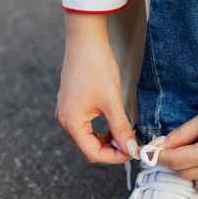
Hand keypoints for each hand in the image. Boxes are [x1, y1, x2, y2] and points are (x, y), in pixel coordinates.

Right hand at [55, 13, 136, 163]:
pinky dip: (101, 131)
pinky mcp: (72, 106)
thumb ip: (121, 129)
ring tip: (125, 135)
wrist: (86, 41)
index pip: (92, 153)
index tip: (132, 153)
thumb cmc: (97, 68)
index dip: (114, 157)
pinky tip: (114, 126)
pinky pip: (86, 128)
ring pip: (88, 139)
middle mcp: (65, 120)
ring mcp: (66, 113)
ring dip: (107, 141)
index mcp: (71, 122)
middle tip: (131, 145)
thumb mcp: (113, 102)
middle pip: (89, 149)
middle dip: (111, 151)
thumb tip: (131, 149)